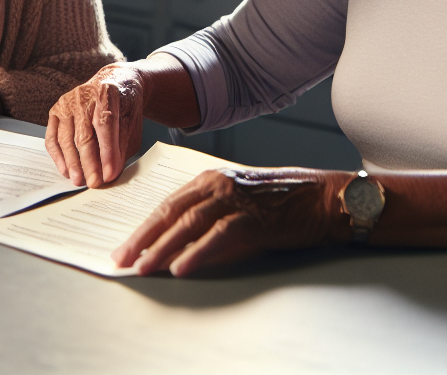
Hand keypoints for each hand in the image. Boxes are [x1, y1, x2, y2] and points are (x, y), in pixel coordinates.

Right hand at [46, 63, 145, 187]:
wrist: (113, 82)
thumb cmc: (124, 106)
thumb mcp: (131, 123)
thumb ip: (121, 146)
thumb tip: (110, 173)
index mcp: (107, 93)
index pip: (105, 125)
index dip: (107, 152)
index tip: (109, 174)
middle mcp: (83, 95)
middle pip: (84, 134)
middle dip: (89, 163)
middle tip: (94, 183)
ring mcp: (66, 102)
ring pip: (66, 138)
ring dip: (72, 163)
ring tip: (79, 181)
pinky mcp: (56, 111)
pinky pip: (52, 137)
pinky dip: (58, 156)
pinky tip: (66, 170)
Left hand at [113, 167, 347, 275]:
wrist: (324, 198)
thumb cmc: (283, 201)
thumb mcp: (239, 202)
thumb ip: (210, 215)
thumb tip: (178, 245)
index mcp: (211, 179)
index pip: (168, 204)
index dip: (144, 227)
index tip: (126, 246)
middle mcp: (218, 184)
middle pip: (171, 212)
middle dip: (143, 238)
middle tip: (122, 259)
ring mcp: (236, 199)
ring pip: (188, 223)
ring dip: (163, 247)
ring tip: (144, 266)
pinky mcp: (254, 218)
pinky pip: (219, 236)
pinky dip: (198, 252)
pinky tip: (182, 267)